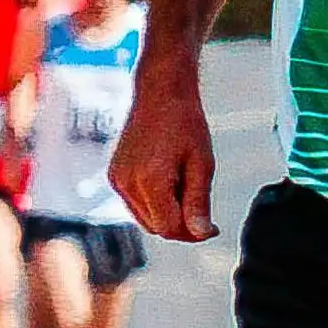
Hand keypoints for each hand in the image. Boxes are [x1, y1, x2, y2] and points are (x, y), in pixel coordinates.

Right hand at [117, 77, 219, 241]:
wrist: (160, 93)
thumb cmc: (185, 123)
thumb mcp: (202, 164)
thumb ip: (198, 202)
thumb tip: (201, 233)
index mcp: (149, 180)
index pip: (169, 228)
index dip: (193, 234)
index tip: (213, 228)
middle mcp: (127, 183)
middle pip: (157, 228)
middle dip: (182, 226)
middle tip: (204, 215)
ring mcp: (117, 181)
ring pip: (146, 220)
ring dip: (168, 216)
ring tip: (186, 191)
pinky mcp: (114, 176)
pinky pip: (137, 206)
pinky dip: (155, 205)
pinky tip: (171, 185)